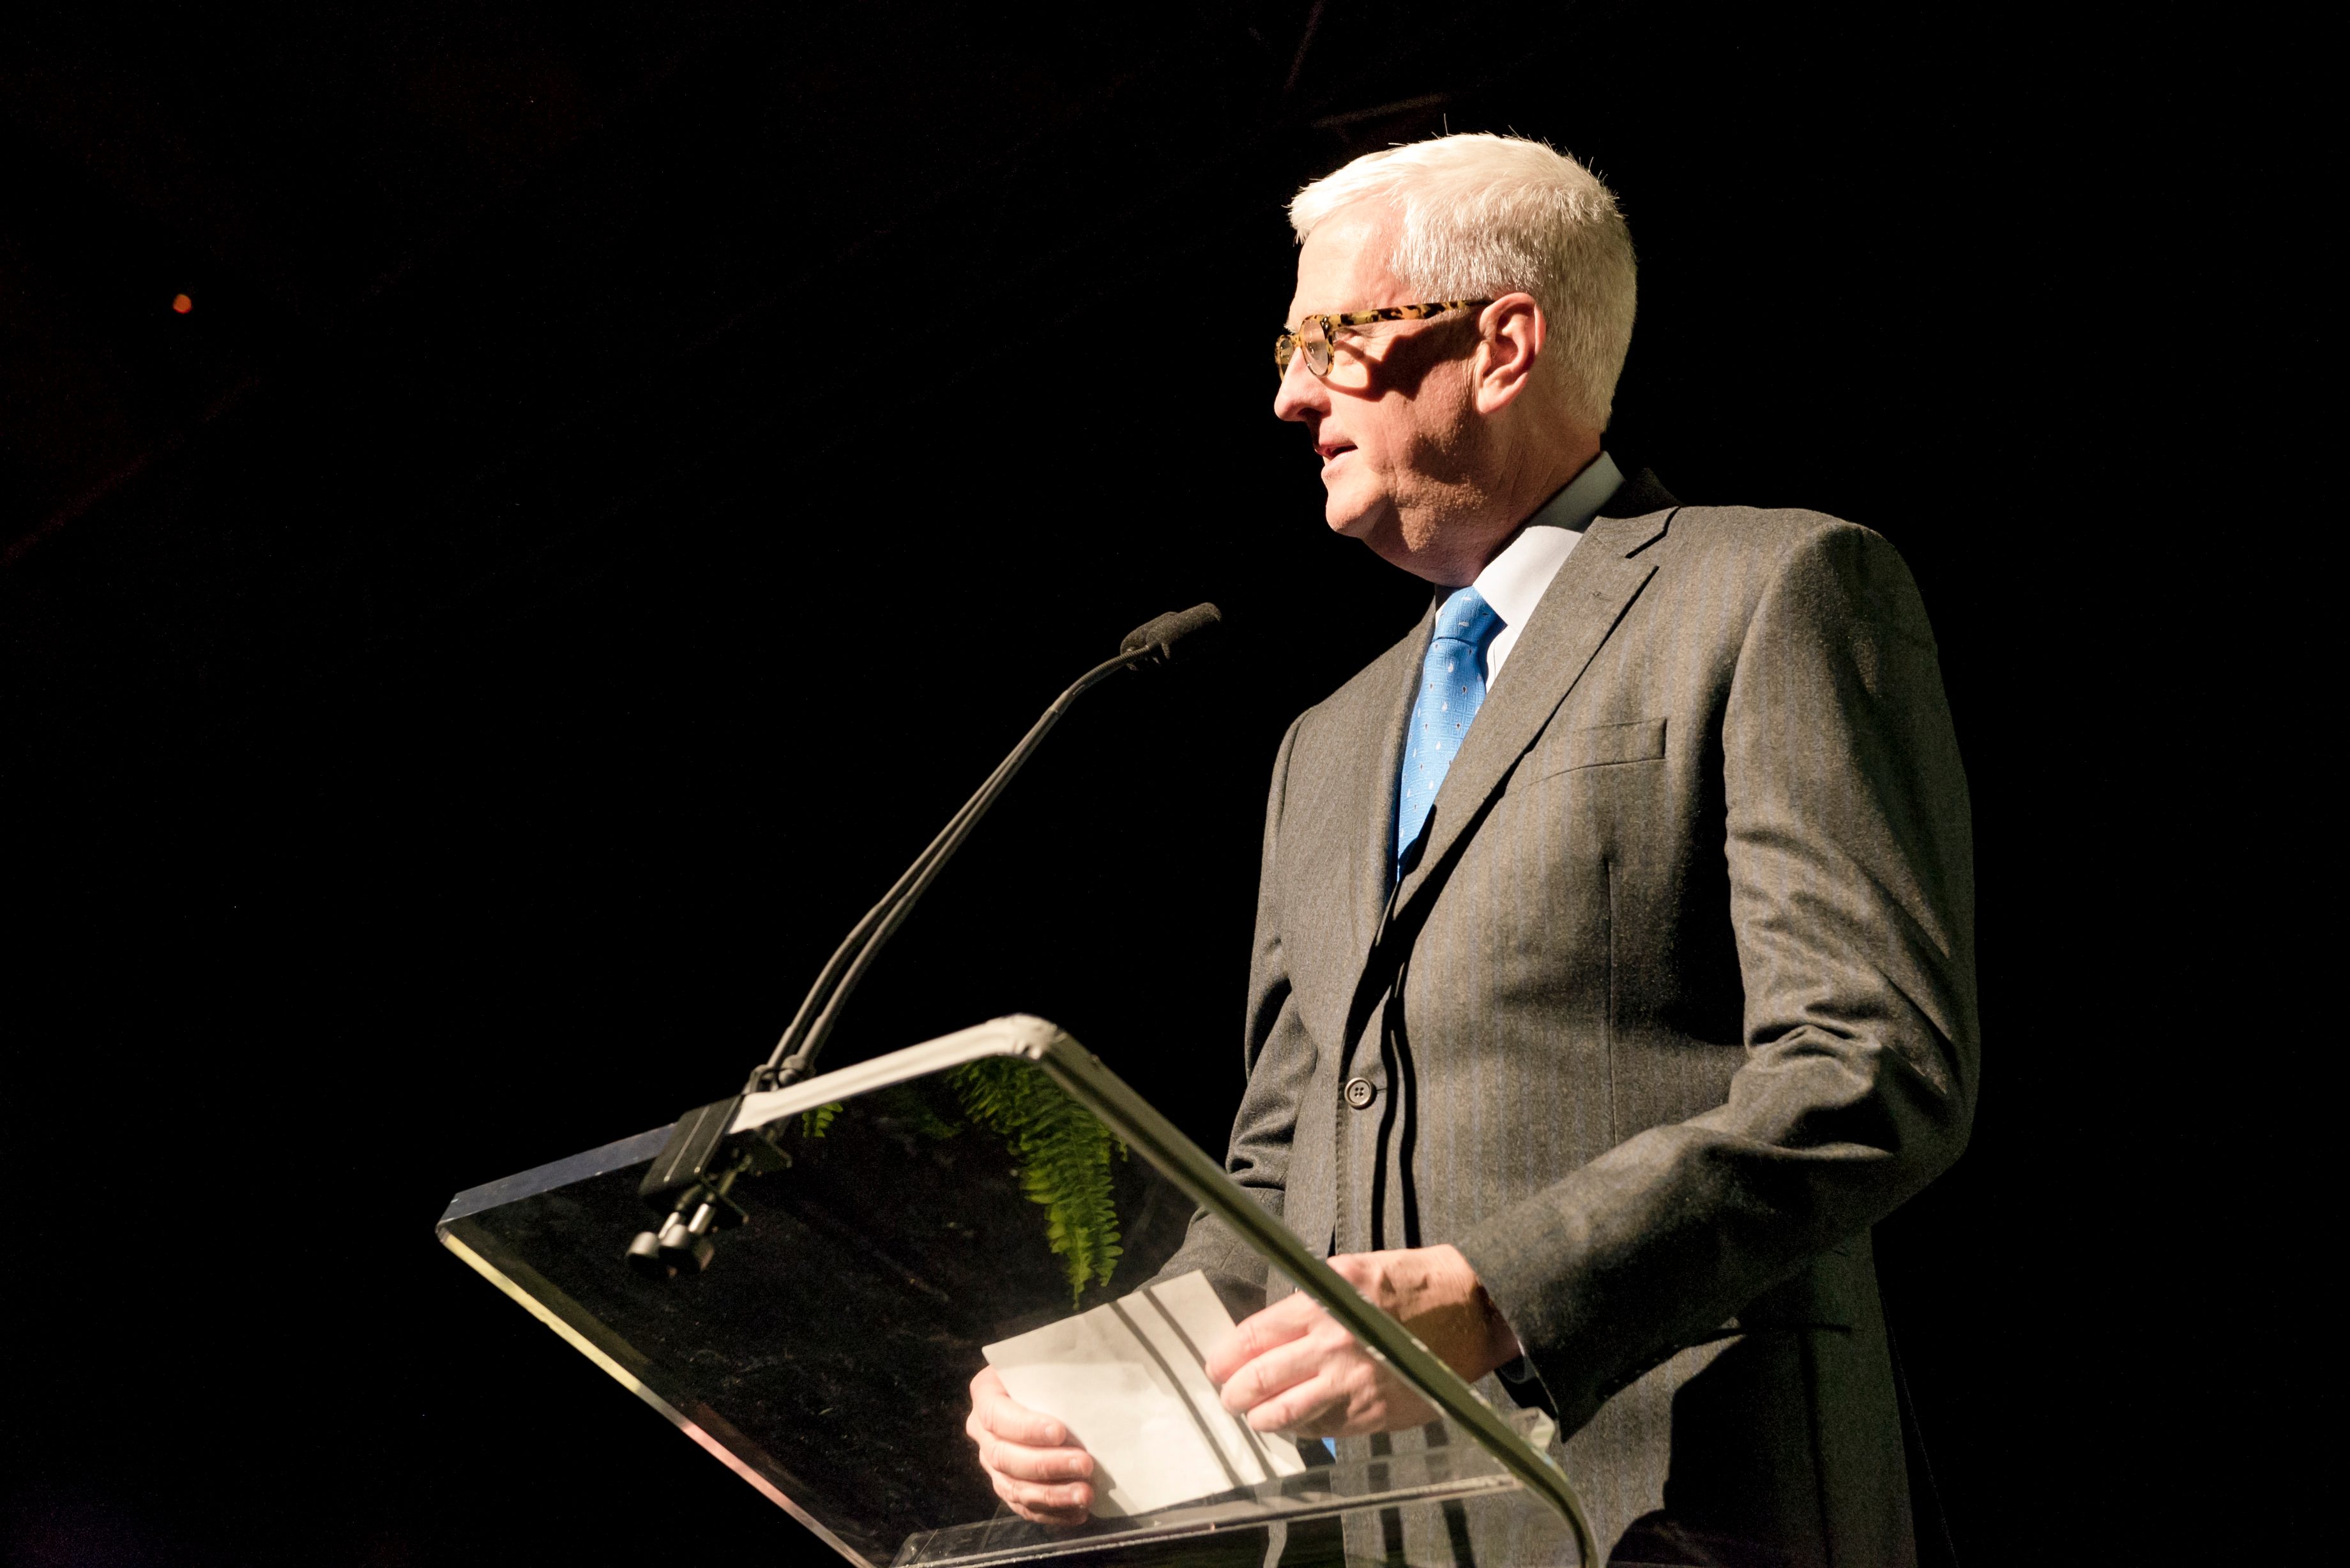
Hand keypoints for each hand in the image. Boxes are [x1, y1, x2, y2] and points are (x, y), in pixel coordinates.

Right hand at [964, 1365, 1095, 1524]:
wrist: (1041, 1389)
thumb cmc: (1048, 1373)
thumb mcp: (1044, 1362)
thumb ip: (1056, 1372)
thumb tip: (1092, 1382)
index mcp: (986, 1395)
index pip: (998, 1415)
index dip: (1027, 1428)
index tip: (1060, 1432)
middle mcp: (982, 1432)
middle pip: (1006, 1457)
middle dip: (1046, 1466)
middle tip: (1085, 1465)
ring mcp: (992, 1464)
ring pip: (1013, 1488)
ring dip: (1051, 1496)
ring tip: (1085, 1495)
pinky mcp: (1006, 1486)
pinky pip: (1023, 1507)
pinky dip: (1051, 1514)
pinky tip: (1077, 1513)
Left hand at [1205, 1244, 1520, 1437]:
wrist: (1472, 1309)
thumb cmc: (1410, 1283)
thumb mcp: (1353, 1271)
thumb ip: (1309, 1299)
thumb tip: (1268, 1332)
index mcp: (1324, 1303)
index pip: (1255, 1337)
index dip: (1227, 1356)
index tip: (1216, 1365)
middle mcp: (1334, 1345)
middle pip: (1261, 1380)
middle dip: (1234, 1392)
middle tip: (1227, 1396)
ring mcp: (1354, 1384)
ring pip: (1286, 1414)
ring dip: (1261, 1418)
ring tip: (1254, 1416)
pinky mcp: (1375, 1413)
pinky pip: (1323, 1430)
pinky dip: (1302, 1429)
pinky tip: (1295, 1423)